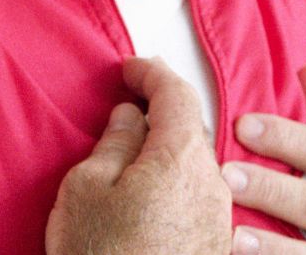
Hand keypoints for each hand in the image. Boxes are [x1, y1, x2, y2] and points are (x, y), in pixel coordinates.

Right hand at [45, 56, 231, 254]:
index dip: (152, 74)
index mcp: (180, 158)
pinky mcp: (215, 245)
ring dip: (169, 149)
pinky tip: (152, 192)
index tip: (130, 67)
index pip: (177, 94)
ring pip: (196, 165)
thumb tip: (129, 118)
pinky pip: (198, 197)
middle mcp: (212, 184)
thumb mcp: (86, 189)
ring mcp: (218, 219)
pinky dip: (176, 181)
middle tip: (135, 97)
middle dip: (163, 109)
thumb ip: (113, 143)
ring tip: (137, 149)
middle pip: (191, 129)